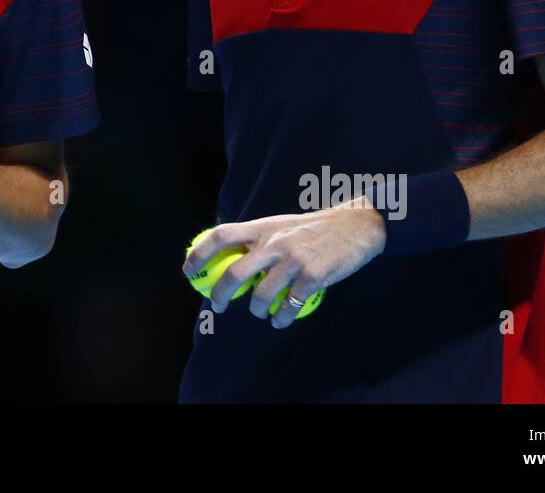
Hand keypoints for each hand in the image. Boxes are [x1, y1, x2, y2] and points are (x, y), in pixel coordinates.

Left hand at [182, 195, 386, 327]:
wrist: (356, 225)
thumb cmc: (314, 228)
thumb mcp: (281, 224)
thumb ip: (259, 240)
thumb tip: (230, 261)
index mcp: (262, 227)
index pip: (220, 235)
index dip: (199, 253)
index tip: (188, 270)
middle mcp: (274, 242)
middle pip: (234, 272)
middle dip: (220, 295)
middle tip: (217, 307)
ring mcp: (294, 259)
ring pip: (261, 295)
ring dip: (257, 310)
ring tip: (262, 312)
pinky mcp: (313, 276)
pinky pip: (290, 305)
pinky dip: (282, 317)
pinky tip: (281, 320)